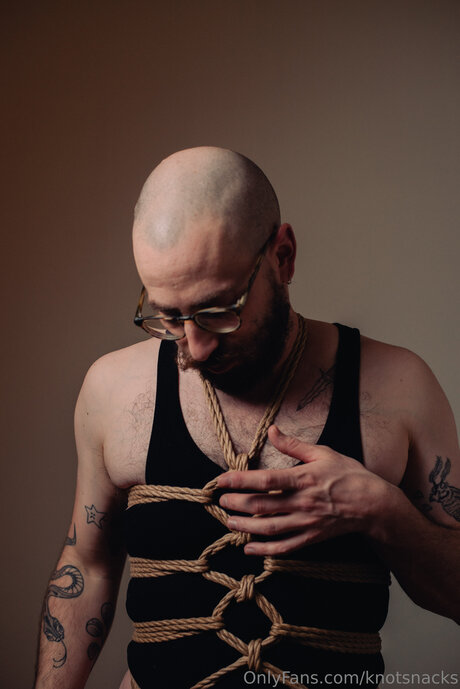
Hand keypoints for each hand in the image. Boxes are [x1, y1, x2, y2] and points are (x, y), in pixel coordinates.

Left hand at [216, 425, 385, 555]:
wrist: (374, 504)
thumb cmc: (348, 474)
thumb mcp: (322, 453)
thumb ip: (293, 444)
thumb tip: (271, 429)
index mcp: (304, 478)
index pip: (266, 480)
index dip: (241, 480)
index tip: (222, 479)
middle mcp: (303, 502)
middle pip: (263, 505)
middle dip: (238, 504)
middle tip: (221, 501)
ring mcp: (307, 523)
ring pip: (270, 528)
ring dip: (246, 527)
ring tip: (229, 522)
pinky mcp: (312, 538)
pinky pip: (285, 547)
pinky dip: (265, 551)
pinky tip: (250, 549)